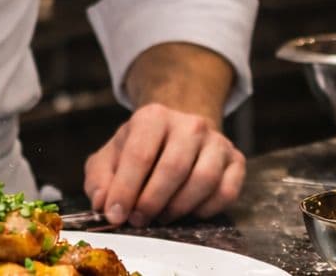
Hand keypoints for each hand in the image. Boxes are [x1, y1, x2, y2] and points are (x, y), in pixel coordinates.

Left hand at [84, 103, 244, 226]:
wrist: (176, 133)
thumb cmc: (140, 149)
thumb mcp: (111, 157)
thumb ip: (100, 179)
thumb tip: (103, 205)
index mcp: (154, 116)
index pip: (140, 154)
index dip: (126, 189)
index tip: (115, 215)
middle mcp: (189, 124)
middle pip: (173, 167)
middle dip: (152, 201)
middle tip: (138, 220)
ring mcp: (216, 141)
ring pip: (204, 180)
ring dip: (178, 207)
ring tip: (160, 217)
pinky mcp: (235, 160)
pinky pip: (226, 191)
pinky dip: (206, 209)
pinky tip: (188, 212)